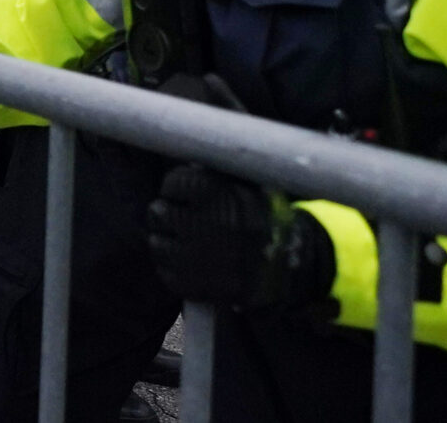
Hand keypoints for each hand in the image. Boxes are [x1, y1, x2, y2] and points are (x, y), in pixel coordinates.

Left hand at [144, 164, 332, 311]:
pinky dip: (172, 267)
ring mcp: (201, 260)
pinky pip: (166, 272)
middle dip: (166, 212)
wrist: (290, 272)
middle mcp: (210, 227)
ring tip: (183, 240)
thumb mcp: (251, 189)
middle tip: (177, 216)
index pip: (176, 181)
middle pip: (159, 212)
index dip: (177, 186)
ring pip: (157, 243)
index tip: (183, 192)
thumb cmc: (264, 222)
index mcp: (223, 198)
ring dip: (165, 240)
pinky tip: (188, 262)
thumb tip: (189, 159)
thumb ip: (219, 174)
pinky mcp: (197, 287)